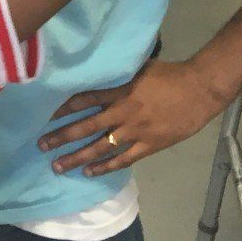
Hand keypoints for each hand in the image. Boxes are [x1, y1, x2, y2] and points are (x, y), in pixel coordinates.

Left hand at [41, 60, 231, 176]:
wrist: (200, 90)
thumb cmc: (169, 75)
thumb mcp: (138, 68)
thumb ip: (117, 75)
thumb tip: (95, 71)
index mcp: (119, 90)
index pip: (83, 100)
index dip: (62, 108)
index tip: (44, 115)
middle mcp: (123, 112)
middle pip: (86, 127)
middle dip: (62, 136)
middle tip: (41, 145)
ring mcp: (136, 131)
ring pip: (101, 147)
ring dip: (78, 157)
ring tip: (58, 166)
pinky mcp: (150, 145)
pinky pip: (123, 159)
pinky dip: (105, 167)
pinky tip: (89, 172)